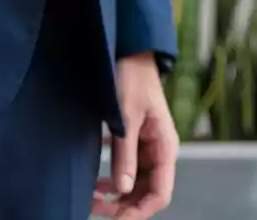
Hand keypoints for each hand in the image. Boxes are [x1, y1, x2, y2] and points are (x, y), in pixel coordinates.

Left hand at [92, 53, 179, 219]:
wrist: (130, 52)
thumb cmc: (131, 80)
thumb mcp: (126, 118)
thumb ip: (125, 154)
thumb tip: (121, 191)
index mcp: (165, 146)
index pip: (161, 193)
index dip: (139, 213)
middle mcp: (160, 150)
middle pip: (147, 192)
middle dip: (123, 206)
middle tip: (93, 207)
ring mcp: (148, 146)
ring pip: (135, 182)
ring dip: (116, 194)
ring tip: (91, 196)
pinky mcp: (135, 139)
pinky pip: (127, 168)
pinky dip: (112, 178)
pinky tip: (95, 179)